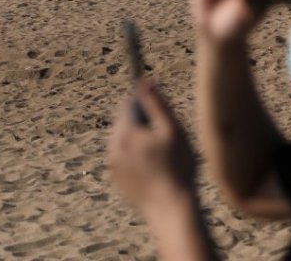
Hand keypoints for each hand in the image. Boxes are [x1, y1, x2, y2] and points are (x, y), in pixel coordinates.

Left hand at [107, 79, 195, 212]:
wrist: (171, 209)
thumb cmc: (178, 167)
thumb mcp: (173, 130)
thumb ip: (157, 104)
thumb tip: (144, 82)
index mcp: (125, 133)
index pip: (128, 104)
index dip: (146, 105)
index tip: (162, 114)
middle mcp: (113, 148)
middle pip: (125, 122)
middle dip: (142, 123)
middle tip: (166, 138)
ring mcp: (113, 166)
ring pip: (125, 141)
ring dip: (140, 141)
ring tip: (162, 156)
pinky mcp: (117, 180)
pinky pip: (125, 159)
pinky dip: (137, 159)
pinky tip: (156, 170)